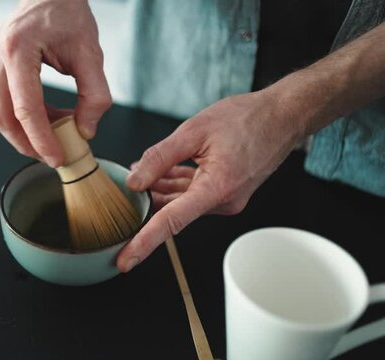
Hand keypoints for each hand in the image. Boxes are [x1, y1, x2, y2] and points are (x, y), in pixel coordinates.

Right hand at [0, 0, 111, 166]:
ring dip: (24, 132)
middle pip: (3, 116)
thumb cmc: (68, 13)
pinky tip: (46, 118)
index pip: (26, 108)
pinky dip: (23, 117)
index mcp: (18, 49)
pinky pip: (3, 100)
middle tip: (52, 157)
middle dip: (27, 144)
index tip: (56, 158)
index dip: (41, 139)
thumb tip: (86, 130)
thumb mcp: (91, 53)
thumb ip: (94, 95)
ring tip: (53, 137)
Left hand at [117, 91, 303, 271]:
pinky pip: (194, 193)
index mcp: (217, 189)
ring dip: (161, 189)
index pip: (172, 222)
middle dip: (148, 199)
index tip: (127, 260)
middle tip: (128, 183)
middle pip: (173, 210)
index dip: (145, 242)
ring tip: (143, 170)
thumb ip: (160, 157)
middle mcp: (224, 201)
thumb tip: (134, 181)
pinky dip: (177, 184)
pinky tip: (163, 172)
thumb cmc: (247, 119)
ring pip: (182, 201)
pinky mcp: (228, 192)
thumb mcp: (194, 131)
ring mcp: (227, 199)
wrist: (283, 116)